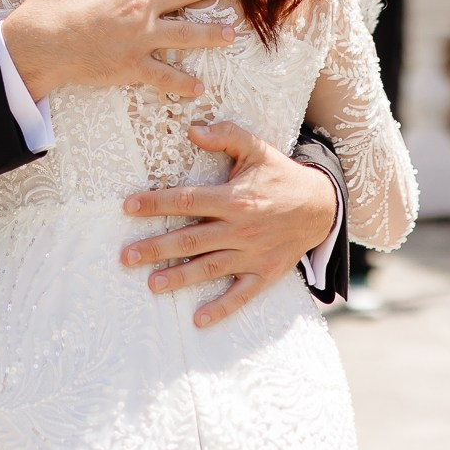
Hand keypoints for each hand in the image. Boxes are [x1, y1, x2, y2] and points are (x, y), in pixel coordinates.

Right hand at [0, 0, 234, 97]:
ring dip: (211, 33)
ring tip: (231, 34)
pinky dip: (182, 83)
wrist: (38, 44)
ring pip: (186, 34)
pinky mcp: (133, 65)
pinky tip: (199, 87)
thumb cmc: (48, 1)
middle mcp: (141, 5)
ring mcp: (141, 37)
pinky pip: (164, 76)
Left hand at [120, 121, 340, 327]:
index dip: (157, 203)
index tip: (129, 207)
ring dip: (180, 277)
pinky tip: (199, 319)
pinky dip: (222, 308)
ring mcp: (252, 254)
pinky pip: (241, 294)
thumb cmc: (281, 176)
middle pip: (192, 239)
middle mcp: (241, 229)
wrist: (322, 206)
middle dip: (157, 248)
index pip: (188, 200)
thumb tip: (193, 129)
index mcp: (235, 199)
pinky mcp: (264, 273)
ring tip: (152, 284)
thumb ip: (226, 135)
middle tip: (127, 256)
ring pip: (210, 267)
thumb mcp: (257, 149)